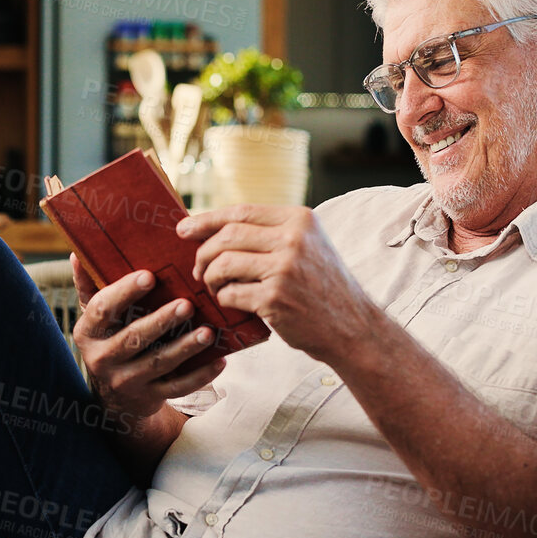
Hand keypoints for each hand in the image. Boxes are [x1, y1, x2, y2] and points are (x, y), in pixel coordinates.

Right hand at [71, 256, 226, 418]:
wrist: (115, 397)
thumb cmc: (109, 341)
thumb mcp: (95, 318)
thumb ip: (89, 286)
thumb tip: (78, 253)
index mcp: (88, 332)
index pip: (102, 309)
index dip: (124, 292)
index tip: (149, 275)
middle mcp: (103, 358)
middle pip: (133, 338)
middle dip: (161, 321)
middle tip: (187, 305)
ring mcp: (126, 381)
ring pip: (158, 363)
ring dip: (185, 348)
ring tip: (208, 332)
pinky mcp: (149, 396)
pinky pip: (177, 387)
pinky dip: (199, 376)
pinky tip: (219, 361)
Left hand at [177, 205, 376, 362]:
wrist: (352, 326)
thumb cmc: (322, 288)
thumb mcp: (309, 246)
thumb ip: (273, 233)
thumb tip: (218, 228)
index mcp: (300, 219)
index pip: (241, 211)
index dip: (207, 219)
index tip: (184, 229)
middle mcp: (294, 239)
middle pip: (228, 235)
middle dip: (203, 253)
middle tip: (198, 270)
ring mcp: (285, 268)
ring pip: (223, 263)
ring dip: (210, 277)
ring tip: (214, 287)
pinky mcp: (275, 298)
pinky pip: (230, 293)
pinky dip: (224, 299)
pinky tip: (231, 303)